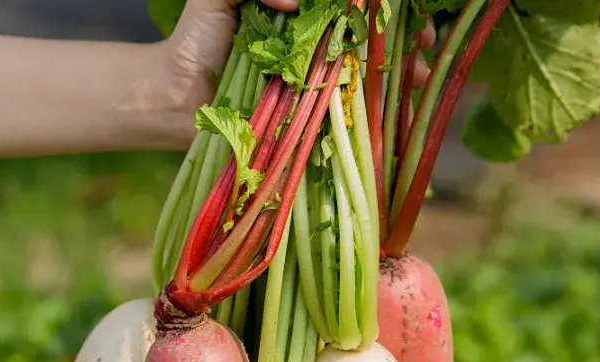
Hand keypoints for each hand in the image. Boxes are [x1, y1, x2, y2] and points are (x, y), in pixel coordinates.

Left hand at [158, 0, 436, 121]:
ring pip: (372, 69)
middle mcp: (318, 41)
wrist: (173, 94)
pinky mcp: (310, 114)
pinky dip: (381, 105)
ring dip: (405, 70)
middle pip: (375, 33)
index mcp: (305, 11)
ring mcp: (317, 78)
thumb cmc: (197, 36)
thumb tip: (295, 1)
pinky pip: (351, 107)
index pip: (356, 6)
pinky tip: (403, 102)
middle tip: (425, 41)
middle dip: (407, 35)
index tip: (405, 12)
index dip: (383, 8)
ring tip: (421, 73)